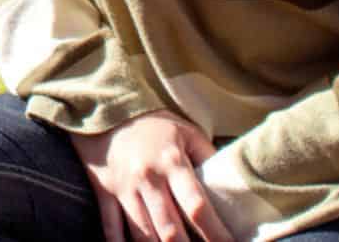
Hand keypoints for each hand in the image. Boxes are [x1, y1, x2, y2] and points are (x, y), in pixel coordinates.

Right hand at [69, 110, 233, 241]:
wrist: (106, 108)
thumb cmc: (153, 124)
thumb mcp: (187, 132)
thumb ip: (209, 159)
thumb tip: (233, 186)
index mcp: (172, 162)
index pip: (197, 206)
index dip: (215, 233)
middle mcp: (148, 179)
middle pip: (169, 230)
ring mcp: (124, 188)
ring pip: (142, 234)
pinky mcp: (105, 192)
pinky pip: (111, 228)